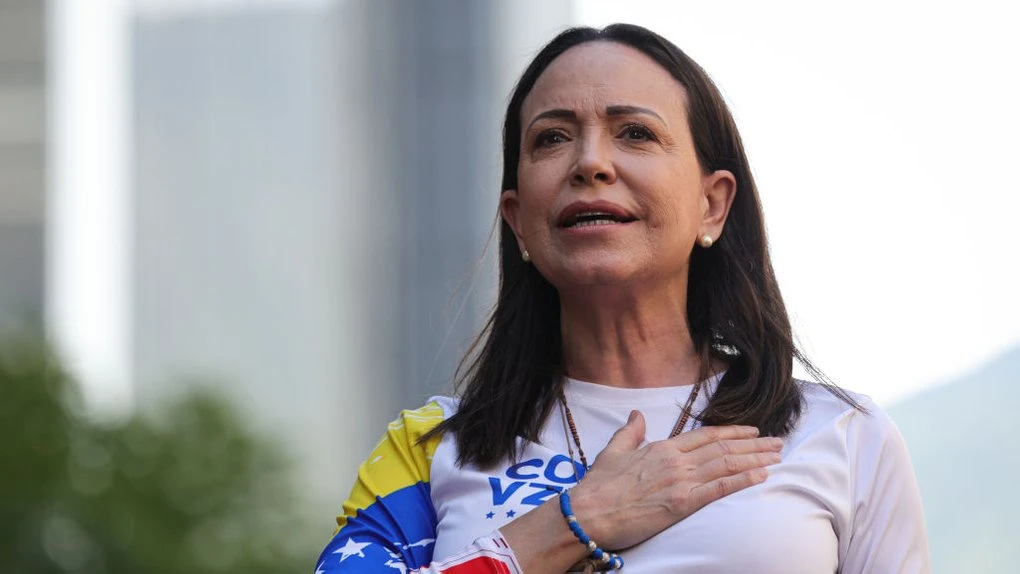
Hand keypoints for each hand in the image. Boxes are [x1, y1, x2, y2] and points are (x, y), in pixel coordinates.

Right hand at [568, 411, 781, 549]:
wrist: (590, 511)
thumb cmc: (599, 486)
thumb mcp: (613, 451)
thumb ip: (630, 431)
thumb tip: (636, 414)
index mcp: (662, 448)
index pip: (706, 436)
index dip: (732, 432)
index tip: (752, 431)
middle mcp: (676, 461)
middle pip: (723, 448)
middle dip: (754, 445)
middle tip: (777, 442)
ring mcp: (680, 481)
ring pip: (726, 465)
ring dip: (756, 459)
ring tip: (777, 456)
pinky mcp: (682, 503)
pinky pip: (720, 489)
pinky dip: (743, 480)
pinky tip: (761, 475)